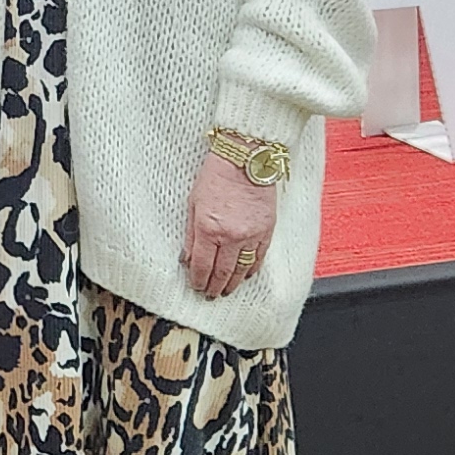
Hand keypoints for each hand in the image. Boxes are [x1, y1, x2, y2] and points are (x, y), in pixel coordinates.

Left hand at [183, 151, 279, 301]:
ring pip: (241, 270)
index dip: (199, 281)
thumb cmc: (216, 176)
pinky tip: (244, 276)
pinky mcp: (266, 230)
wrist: (245, 159)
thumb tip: (187, 259)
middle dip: (215, 287)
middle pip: (222, 273)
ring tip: (226, 291)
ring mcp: (251, 235)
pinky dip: (251, 270)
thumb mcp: (193, 204)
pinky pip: (259, 258)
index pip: (203, 266)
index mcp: (209, 229)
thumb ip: (191, 235)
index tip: (197, 287)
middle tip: (210, 295)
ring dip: (232, 283)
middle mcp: (231, 236)